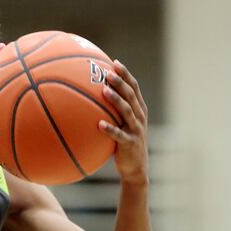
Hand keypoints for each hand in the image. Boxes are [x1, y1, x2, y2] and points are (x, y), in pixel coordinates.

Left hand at [100, 60, 149, 184]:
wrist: (135, 168)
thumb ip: (112, 112)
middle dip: (121, 82)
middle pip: (131, 95)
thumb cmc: (124, 144)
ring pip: (127, 111)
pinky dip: (110, 129)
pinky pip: (119, 135)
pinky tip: (98, 125)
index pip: (134, 88)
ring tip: (104, 91)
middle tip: (108, 73)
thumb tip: (91, 98)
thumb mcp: (121, 125)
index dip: (126, 75)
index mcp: (139, 110)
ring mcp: (136, 130)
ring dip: (116, 100)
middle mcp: (140, 117)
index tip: (115, 63)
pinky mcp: (130, 144)